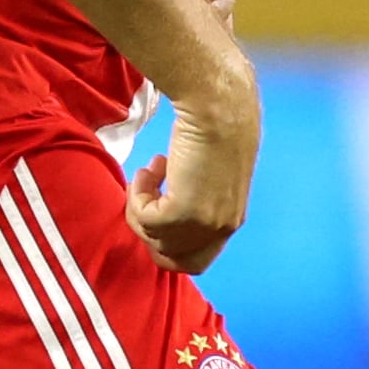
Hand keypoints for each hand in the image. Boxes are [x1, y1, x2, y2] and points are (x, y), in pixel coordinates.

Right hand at [129, 81, 256, 273]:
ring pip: (152, 238)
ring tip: (150, 171)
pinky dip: (137, 194)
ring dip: (141, 204)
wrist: (219, 108)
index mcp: (230, 221)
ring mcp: (204, 224)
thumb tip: (163, 210)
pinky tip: (151, 166)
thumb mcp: (208, 177)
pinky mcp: (184, 212)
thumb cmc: (215, 129)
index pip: (195, 261)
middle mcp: (221, 229)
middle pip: (169, 257)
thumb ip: (195, 201)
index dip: (168, 243)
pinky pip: (144, 219)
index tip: (156, 210)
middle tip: (146, 195)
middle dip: (149, 230)